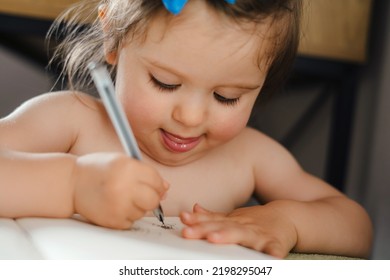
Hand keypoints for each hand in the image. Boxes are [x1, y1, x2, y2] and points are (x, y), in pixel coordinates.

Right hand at [72, 153, 168, 228]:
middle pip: (153, 199)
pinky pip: (131, 221)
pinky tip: (115, 205)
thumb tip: (166, 188)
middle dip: (152, 197)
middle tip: (141, 193)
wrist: (70, 183)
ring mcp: (118, 205)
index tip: (154, 185)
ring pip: (143, 212)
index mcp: (127, 168)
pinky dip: (127, 215)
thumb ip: (145, 172)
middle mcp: (123, 187)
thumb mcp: (122, 161)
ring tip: (122, 197)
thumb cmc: (97, 170)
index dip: (158, 184)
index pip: (156, 180)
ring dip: (138, 206)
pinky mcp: (112, 220)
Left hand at [180, 203, 296, 257]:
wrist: (288, 217)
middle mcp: (243, 226)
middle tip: (188, 232)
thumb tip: (193, 209)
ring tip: (214, 238)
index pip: (212, 220)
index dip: (197, 221)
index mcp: (232, 221)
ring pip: (242, 235)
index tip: (183, 220)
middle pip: (221, 227)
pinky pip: (274, 248)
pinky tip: (269, 258)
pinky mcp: (276, 243)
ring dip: (228, 235)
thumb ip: (213, 216)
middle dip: (204, 229)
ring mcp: (259, 234)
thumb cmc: (256, 222)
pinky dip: (272, 253)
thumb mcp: (234, 217)